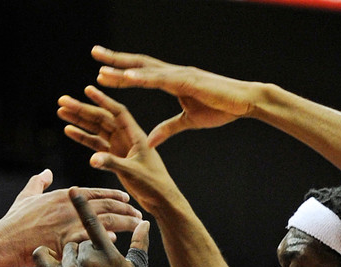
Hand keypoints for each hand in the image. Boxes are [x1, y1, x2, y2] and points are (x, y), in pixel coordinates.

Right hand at [0, 172, 142, 266]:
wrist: (6, 241)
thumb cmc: (15, 221)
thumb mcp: (26, 196)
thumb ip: (39, 182)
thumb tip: (45, 173)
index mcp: (65, 196)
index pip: (96, 192)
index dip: (113, 194)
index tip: (126, 197)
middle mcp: (71, 208)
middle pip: (107, 204)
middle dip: (126, 207)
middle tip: (139, 212)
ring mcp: (70, 225)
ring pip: (106, 220)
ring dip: (125, 221)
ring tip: (138, 225)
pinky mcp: (68, 242)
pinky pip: (93, 239)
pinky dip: (107, 238)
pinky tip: (118, 239)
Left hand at [33, 188, 149, 266]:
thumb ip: (141, 245)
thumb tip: (145, 222)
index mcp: (107, 253)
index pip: (94, 222)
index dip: (82, 204)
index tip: (73, 190)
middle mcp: (88, 259)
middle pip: (80, 239)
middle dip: (84, 251)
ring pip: (64, 247)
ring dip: (69, 257)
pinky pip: (43, 257)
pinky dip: (45, 257)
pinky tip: (52, 264)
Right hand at [57, 85, 179, 213]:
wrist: (161, 199)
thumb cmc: (153, 184)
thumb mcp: (132, 172)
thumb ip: (112, 164)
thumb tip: (92, 159)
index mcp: (135, 135)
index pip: (117, 112)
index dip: (102, 100)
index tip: (87, 89)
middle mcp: (127, 137)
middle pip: (102, 118)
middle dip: (82, 109)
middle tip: (62, 101)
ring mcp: (120, 146)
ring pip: (96, 129)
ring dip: (79, 120)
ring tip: (61, 111)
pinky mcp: (115, 157)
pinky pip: (96, 144)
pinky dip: (83, 137)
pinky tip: (69, 130)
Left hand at [92, 46, 258, 146]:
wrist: (245, 102)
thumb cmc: (221, 108)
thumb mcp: (188, 121)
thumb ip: (168, 129)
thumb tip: (149, 141)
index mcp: (172, 80)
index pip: (142, 73)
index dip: (122, 71)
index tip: (102, 70)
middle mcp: (173, 73)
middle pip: (139, 64)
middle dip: (116, 60)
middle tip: (94, 53)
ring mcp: (180, 74)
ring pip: (146, 70)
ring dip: (123, 69)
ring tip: (103, 68)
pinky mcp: (188, 81)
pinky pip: (161, 78)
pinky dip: (143, 77)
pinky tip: (127, 76)